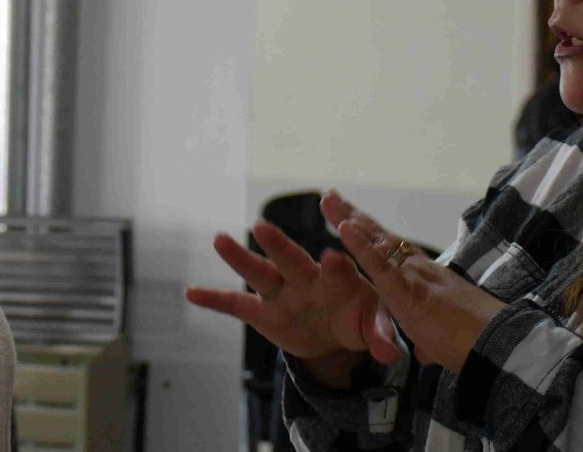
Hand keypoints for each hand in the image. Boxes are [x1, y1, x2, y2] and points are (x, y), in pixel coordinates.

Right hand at [185, 220, 398, 384]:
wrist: (336, 330)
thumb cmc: (357, 316)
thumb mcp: (373, 325)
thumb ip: (380, 335)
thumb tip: (392, 355)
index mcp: (338, 280)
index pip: (338, 270)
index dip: (335, 265)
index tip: (333, 256)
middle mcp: (305, 279)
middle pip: (291, 260)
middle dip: (278, 245)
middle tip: (262, 227)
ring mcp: (281, 293)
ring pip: (259, 272)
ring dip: (239, 258)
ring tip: (219, 239)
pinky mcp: (263, 312)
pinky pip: (235, 304)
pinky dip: (213, 299)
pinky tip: (191, 292)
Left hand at [322, 190, 508, 375]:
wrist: (501, 349)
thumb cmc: (476, 345)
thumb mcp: (442, 342)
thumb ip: (428, 342)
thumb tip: (424, 353)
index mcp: (426, 280)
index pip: (393, 251)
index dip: (370, 234)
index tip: (351, 217)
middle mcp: (420, 271)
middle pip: (381, 238)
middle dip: (353, 217)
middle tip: (330, 196)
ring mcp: (416, 279)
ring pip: (378, 245)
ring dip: (350, 222)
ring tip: (329, 201)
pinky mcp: (412, 294)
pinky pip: (382, 268)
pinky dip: (362, 249)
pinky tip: (345, 230)